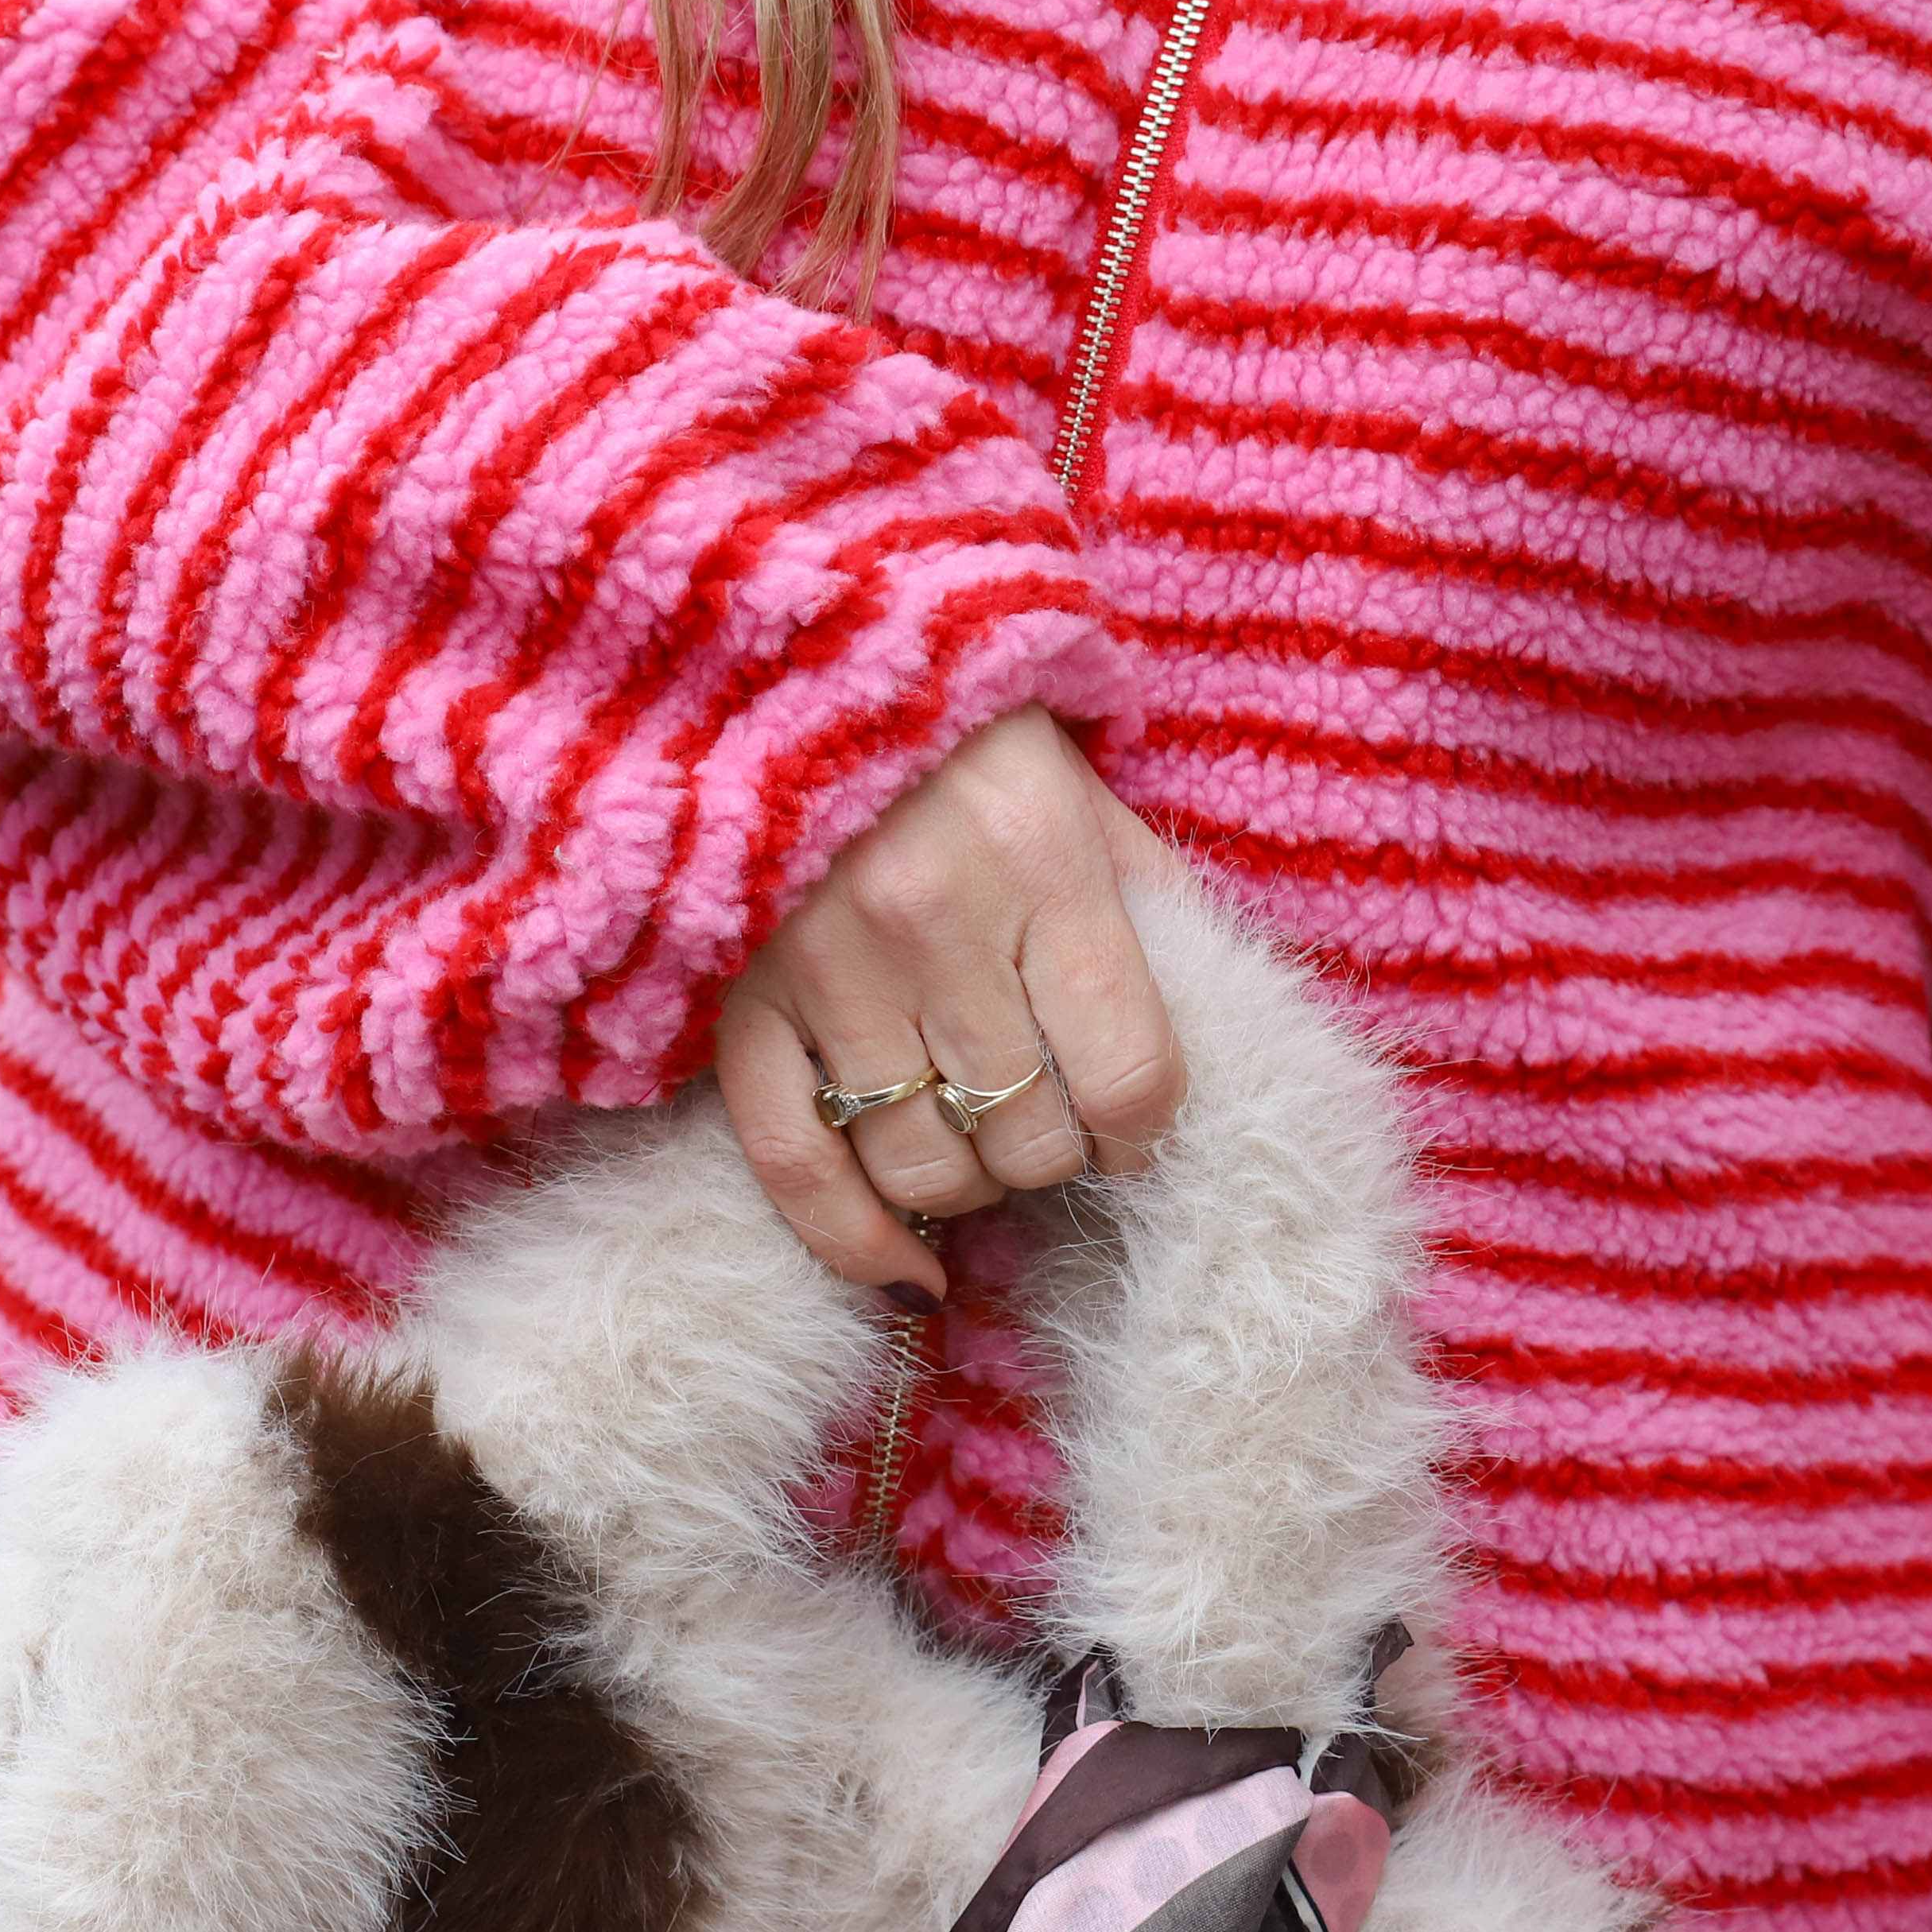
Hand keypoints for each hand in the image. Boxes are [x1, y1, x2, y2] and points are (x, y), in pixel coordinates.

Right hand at [715, 710, 1185, 1307]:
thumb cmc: (966, 739)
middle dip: (1057, 1152)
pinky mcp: (738, 1001)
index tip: (1137, 1132)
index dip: (1148, 1135)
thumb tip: (1193, 1047)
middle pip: (1030, 1136)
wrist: (798, 663)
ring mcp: (825, 969)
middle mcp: (933, 923)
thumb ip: (1149, 909)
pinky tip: (909, 1268)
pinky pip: (793, 1166)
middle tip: (1051, 1121)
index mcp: (1040, 863)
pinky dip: (855, 1241)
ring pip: (926, 1165)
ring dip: (970, 1184)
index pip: (1130, 1077)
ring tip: (978, 1145)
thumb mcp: (1087, 796)